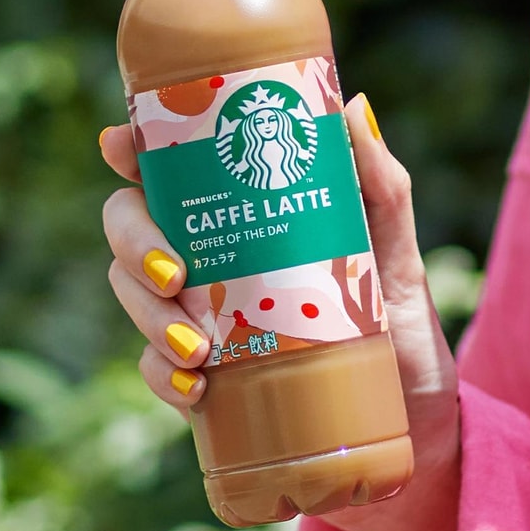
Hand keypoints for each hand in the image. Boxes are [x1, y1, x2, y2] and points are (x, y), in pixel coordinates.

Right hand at [100, 94, 459, 530]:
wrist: (412, 425)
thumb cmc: (402, 329)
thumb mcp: (396, 256)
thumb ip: (381, 186)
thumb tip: (354, 105)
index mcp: (246, 222)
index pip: (173, 176)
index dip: (133, 154)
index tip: (118, 146)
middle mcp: (213, 264)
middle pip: (134, 233)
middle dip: (135, 245)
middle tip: (173, 273)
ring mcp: (203, 321)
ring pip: (135, 298)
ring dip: (146, 317)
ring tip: (195, 347)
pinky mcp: (206, 379)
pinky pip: (158, 370)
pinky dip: (162, 376)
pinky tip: (193, 388)